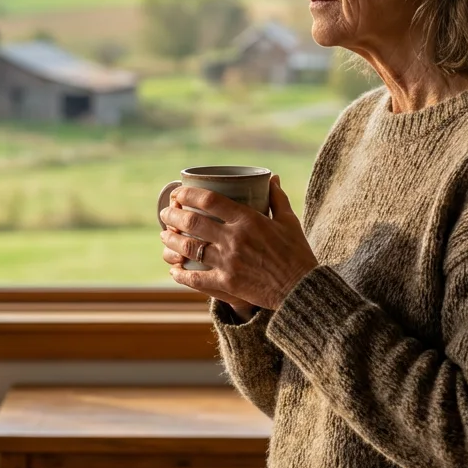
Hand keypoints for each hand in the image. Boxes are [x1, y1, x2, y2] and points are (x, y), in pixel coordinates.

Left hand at [158, 175, 317, 310]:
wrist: (302, 289)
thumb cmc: (297, 253)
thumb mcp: (289, 221)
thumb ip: (277, 199)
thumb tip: (273, 178)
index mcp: (248, 220)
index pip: (210, 200)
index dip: (188, 194)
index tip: (178, 193)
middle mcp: (234, 239)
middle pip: (192, 222)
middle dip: (173, 216)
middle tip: (166, 214)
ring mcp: (228, 262)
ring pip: (189, 248)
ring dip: (172, 240)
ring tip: (165, 236)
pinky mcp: (227, 284)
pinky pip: (195, 278)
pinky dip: (180, 274)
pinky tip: (174, 269)